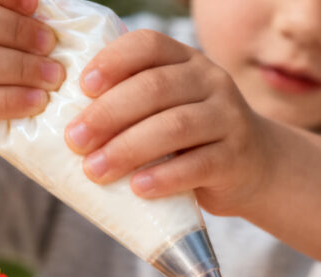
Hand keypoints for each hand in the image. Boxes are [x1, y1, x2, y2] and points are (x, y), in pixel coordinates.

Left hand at [64, 30, 272, 216]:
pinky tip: (138, 188)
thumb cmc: (193, 139)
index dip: (113, 61)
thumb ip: (133, 105)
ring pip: (175, 126)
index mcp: (186, 60)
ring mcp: (228, 118)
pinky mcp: (236, 158)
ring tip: (95, 170)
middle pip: (156, 88)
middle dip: (108, 114)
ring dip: (128, 148)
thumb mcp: (169, 108)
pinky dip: (164, 177)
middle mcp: (211, 81)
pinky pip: (198, 164)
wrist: (255, 167)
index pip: (148, 45)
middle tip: (74, 140)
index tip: (82, 86)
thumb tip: (65, 123)